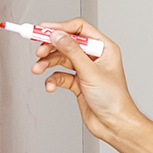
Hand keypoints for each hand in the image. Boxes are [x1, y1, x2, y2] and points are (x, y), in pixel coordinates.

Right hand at [30, 18, 140, 142]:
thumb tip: (57, 35)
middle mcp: (95, 57)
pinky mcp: (78, 83)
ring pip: (61, 59)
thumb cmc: (114, 100)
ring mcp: (85, 70)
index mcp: (104, 48)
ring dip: (47, 63)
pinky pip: (60, 75)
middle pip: (67, 43)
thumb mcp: (91, 72)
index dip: (60, 27)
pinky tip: (50, 86)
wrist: (114, 125)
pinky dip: (53, 80)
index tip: (42, 30)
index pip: (79, 29)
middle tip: (38, 51)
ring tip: (38, 69)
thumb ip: (72, 52)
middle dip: (51, 47)